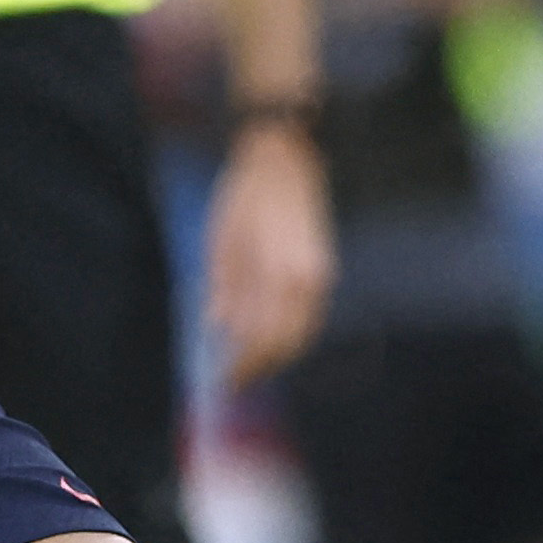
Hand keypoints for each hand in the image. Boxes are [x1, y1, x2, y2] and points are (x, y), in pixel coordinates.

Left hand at [201, 114, 336, 385]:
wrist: (284, 161)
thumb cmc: (244, 198)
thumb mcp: (222, 241)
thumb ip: (224, 287)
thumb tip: (219, 326)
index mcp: (277, 273)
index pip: (261, 338)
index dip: (242, 365)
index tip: (223, 381)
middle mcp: (305, 280)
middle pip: (284, 343)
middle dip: (259, 367)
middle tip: (234, 382)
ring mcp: (319, 275)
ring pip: (302, 333)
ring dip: (276, 355)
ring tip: (250, 366)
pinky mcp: (323, 269)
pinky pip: (309, 316)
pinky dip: (290, 334)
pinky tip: (269, 339)